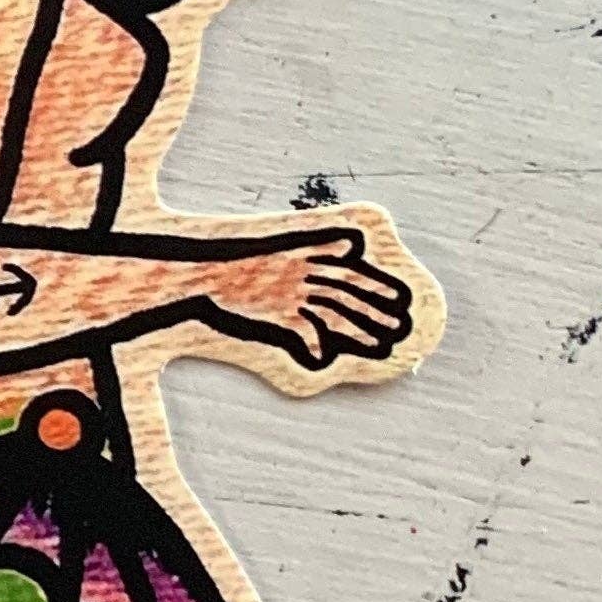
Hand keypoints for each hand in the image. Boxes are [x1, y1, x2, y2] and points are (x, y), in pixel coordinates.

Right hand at [209, 229, 411, 369]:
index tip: (401, 297)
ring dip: (359, 330)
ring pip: (334, 312)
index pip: (351, 269)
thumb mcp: (282, 245)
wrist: (200, 274)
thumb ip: (318, 244)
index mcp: (304, 254)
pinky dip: (313, 346)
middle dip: (378, 309)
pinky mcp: (273, 312)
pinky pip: (301, 331)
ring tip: (381, 345)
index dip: (380, 285)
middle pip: (349, 291)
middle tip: (401, 325)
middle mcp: (301, 272)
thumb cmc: (238, 266)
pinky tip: (322, 358)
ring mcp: (287, 292)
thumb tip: (352, 243)